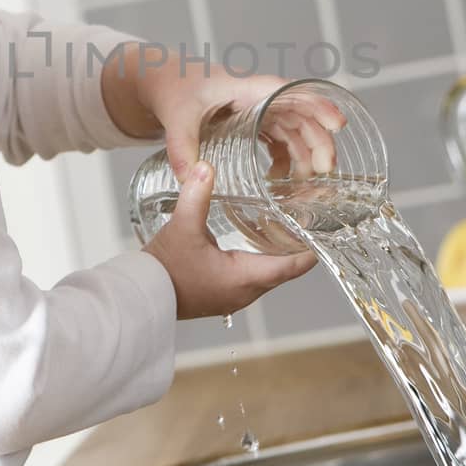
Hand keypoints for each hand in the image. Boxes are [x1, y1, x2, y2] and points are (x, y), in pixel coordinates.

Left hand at [136, 64, 348, 178]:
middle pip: (300, 114)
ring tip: (310, 181)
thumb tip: (191, 180)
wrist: (162, 80)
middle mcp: (257, 96)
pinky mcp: (251, 120)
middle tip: (327, 169)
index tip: (338, 124)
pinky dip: (285, 157)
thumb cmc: (174, 89)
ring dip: (306, 152)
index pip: (290, 92)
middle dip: (318, 140)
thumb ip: (183, 149)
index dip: (317, 106)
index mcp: (245, 88)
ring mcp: (256, 108)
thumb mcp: (177, 119)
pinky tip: (279, 179)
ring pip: (293, 128)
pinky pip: (278, 138)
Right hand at [142, 161, 316, 318]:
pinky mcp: (223, 292)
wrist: (141, 299)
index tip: (324, 226)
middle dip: (297, 241)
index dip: (312, 246)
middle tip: (305, 214)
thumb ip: (196, 195)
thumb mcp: (182, 228)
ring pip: (269, 270)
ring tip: (284, 219)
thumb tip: (206, 166)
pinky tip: (254, 234)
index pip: (294, 266)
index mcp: (246, 278)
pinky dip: (261, 255)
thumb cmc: (163, 272)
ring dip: (278, 248)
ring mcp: (234, 295)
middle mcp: (246, 291)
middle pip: (286, 267)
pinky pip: (252, 274)